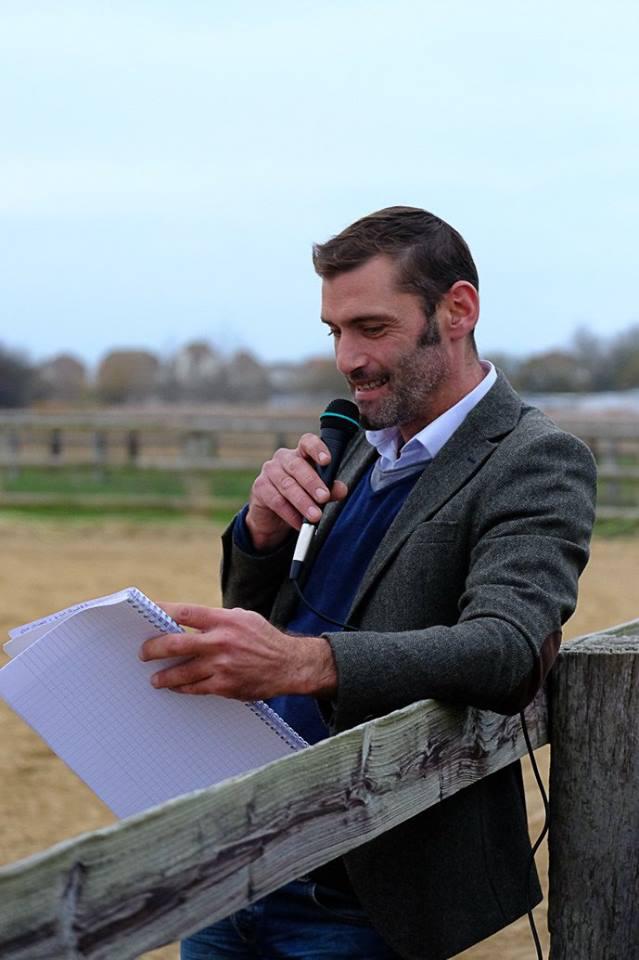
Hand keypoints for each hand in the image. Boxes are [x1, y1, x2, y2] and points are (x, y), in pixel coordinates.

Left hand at [139, 602, 337, 699]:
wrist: (289, 665)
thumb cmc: (264, 639)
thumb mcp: (243, 618)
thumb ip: (216, 619)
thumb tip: (186, 621)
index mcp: (224, 620)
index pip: (185, 613)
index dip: (161, 611)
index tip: (147, 613)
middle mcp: (220, 642)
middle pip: (175, 643)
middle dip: (153, 648)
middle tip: (144, 653)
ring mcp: (221, 666)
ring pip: (181, 671)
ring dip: (163, 675)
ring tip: (155, 678)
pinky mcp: (225, 686)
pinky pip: (195, 688)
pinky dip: (182, 687)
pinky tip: (175, 686)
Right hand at [246, 433, 347, 550]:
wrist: (272, 516)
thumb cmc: (298, 496)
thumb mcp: (317, 492)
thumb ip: (330, 489)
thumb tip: (341, 490)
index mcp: (300, 454)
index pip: (307, 443)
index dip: (317, 449)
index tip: (327, 461)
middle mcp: (283, 458)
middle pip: (297, 466)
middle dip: (312, 483)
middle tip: (324, 497)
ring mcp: (269, 472)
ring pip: (287, 485)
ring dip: (303, 502)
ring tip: (315, 516)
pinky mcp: (259, 488)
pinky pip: (276, 501)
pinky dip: (290, 514)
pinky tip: (299, 523)